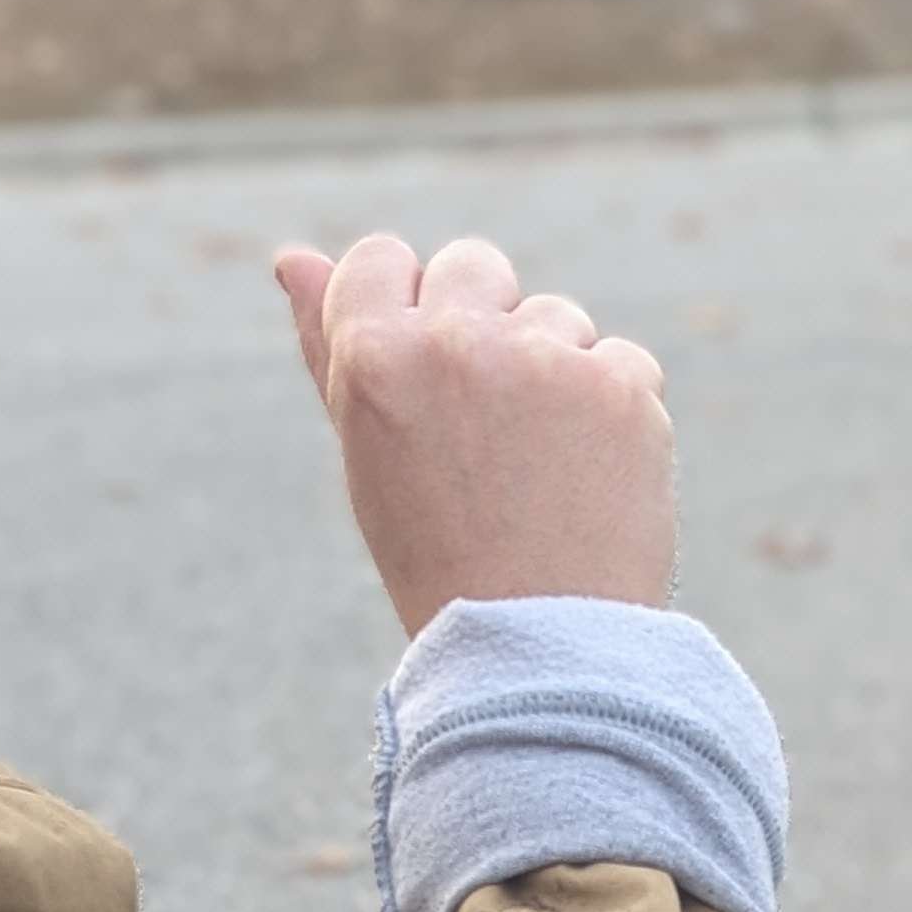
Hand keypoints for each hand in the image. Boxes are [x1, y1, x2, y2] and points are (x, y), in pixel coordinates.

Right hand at [271, 231, 675, 637]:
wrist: (542, 653)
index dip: (409, 312)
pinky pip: (620, 361)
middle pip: (474, 267)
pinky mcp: (620, 384)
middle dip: (487, 327)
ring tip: (546, 470)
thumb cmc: (442, 560)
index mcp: (374, 357)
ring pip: (555, 316)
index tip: (429, 378)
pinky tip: (596, 481)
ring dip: (556, 372)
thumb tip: (291, 259)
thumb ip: (330, 352)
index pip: (382, 258)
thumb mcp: (368, 458)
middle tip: (495, 431)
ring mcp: (542, 358)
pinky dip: (616, 414)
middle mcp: (454, 341)